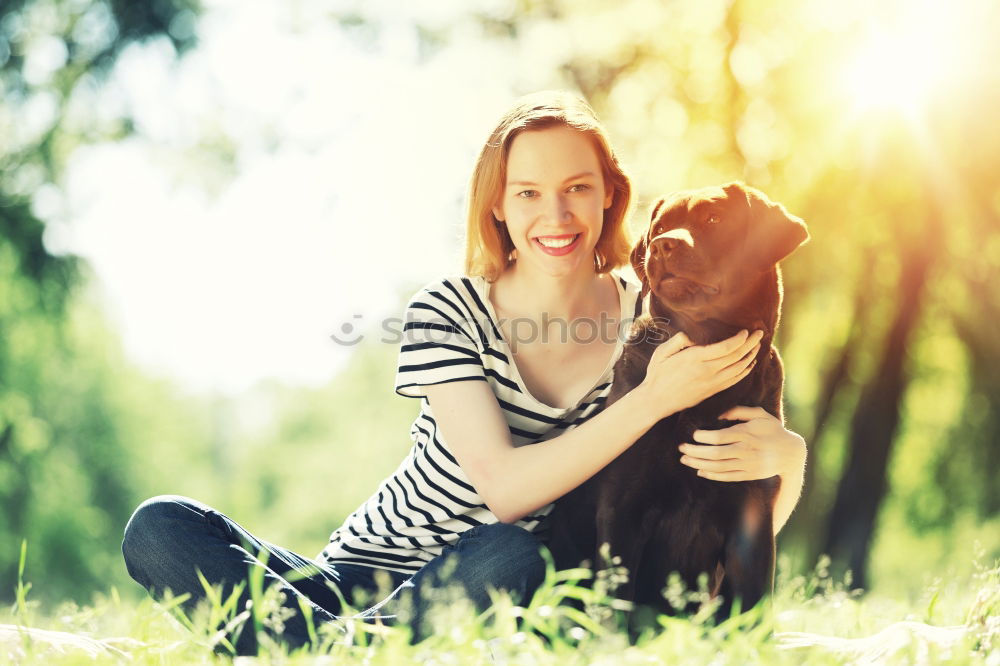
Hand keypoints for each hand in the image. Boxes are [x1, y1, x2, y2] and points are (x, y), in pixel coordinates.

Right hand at [638, 329, 762, 419]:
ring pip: (739, 368)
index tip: (745, 331)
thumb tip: (693, 334)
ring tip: (757, 346)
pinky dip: (745, 371)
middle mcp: (706, 371)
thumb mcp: (661, 353)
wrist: (656, 401)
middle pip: (736, 356)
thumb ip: (678, 340)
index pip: (725, 348)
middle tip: (760, 334)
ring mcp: (711, 382)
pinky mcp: (713, 391)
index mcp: (694, 359)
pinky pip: (734, 380)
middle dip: (750, 344)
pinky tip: (750, 364)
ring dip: (750, 356)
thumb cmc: (657, 375)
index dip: (739, 339)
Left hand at [677, 406, 806, 481]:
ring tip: (685, 459)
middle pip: (715, 453)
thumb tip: (719, 414)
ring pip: (719, 467)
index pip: (720, 437)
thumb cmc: (772, 429)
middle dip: (695, 451)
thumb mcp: (760, 415)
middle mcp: (746, 450)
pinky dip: (712, 474)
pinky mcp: (748, 475)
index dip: (703, 437)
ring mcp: (747, 464)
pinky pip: (727, 476)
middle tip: (681, 448)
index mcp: (747, 434)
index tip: (693, 435)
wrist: (791, 453)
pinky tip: (700, 470)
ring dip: (699, 463)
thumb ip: (739, 411)